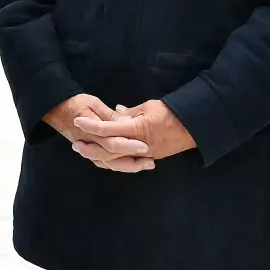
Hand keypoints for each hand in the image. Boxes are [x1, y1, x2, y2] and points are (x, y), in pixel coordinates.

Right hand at [43, 94, 153, 172]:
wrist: (56, 110)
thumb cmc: (76, 103)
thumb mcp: (94, 103)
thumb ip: (110, 116)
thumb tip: (126, 122)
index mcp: (92, 131)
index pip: (112, 142)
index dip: (129, 146)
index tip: (145, 146)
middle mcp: (90, 144)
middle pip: (113, 157)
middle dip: (133, 161)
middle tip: (151, 161)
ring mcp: (89, 149)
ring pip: (109, 163)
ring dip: (128, 166)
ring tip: (145, 165)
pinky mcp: (89, 151)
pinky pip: (104, 163)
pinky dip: (118, 166)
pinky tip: (130, 166)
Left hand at [74, 100, 196, 161]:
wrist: (193, 127)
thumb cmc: (170, 113)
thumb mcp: (148, 107)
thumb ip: (128, 113)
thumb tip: (114, 114)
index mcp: (136, 129)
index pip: (107, 129)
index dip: (91, 126)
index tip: (77, 121)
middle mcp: (137, 146)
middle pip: (108, 151)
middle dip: (90, 148)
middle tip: (76, 144)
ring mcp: (143, 155)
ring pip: (117, 161)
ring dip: (100, 157)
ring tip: (87, 152)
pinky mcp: (149, 158)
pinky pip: (127, 162)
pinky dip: (115, 161)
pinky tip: (105, 158)